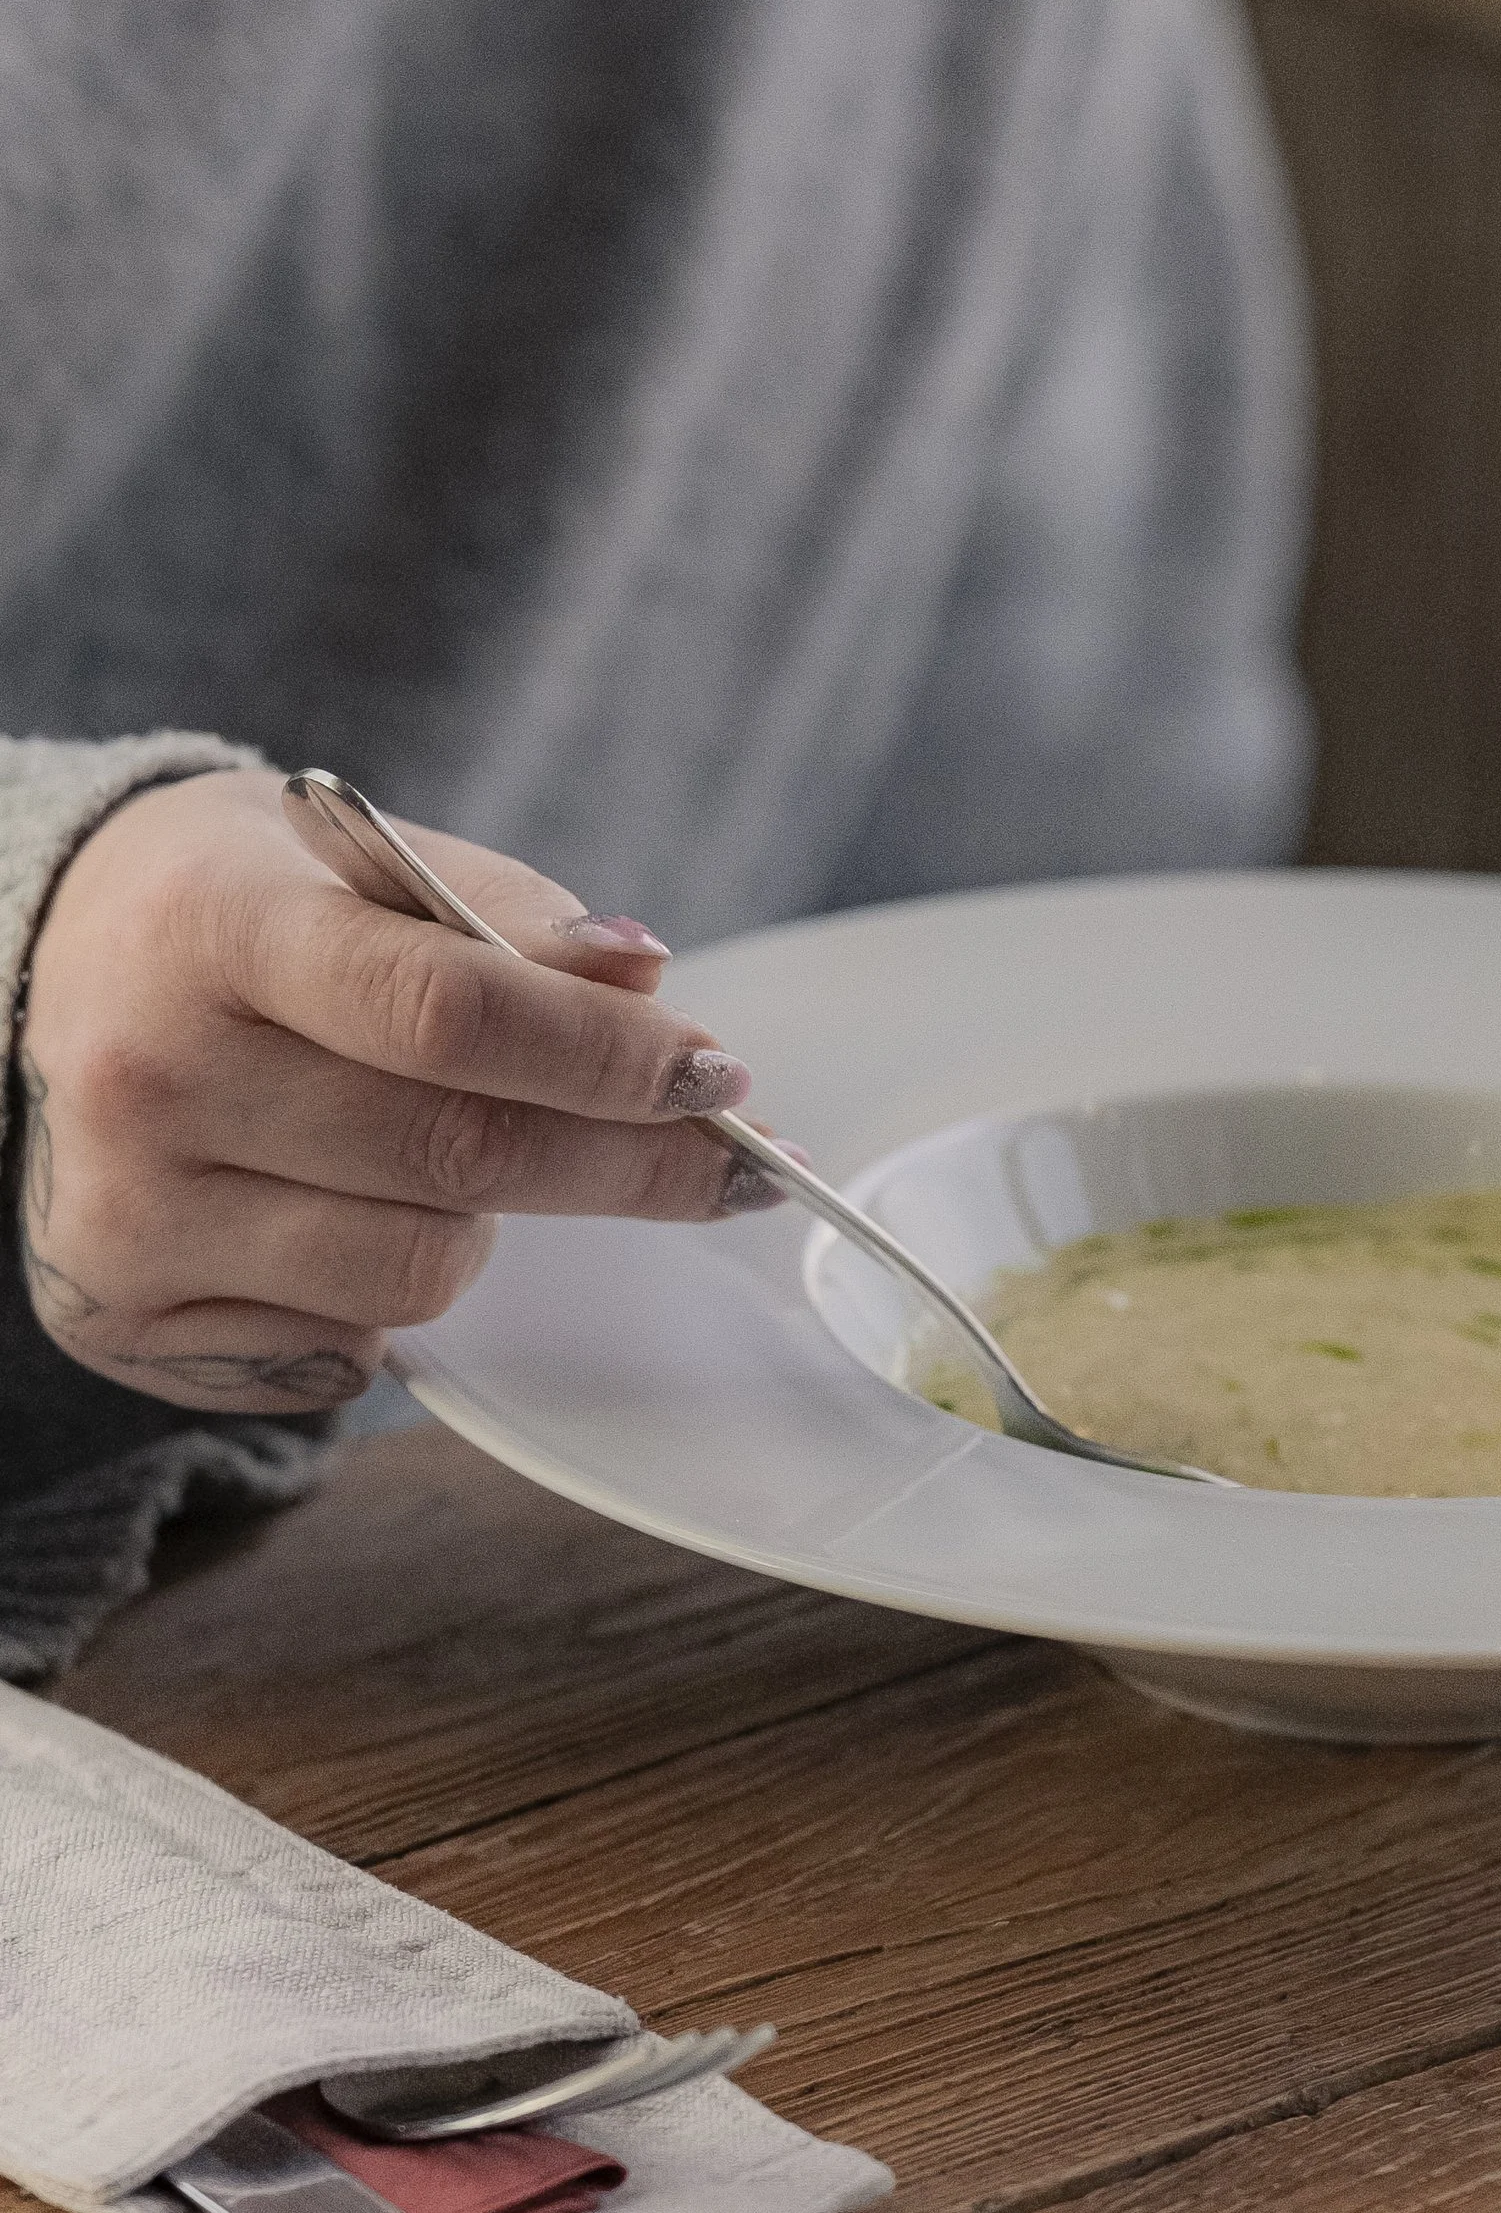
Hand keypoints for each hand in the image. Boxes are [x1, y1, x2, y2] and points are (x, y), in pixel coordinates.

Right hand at [15, 768, 775, 1410]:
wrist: (51, 964)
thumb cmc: (241, 915)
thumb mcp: (365, 864)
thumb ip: (509, 917)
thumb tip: (645, 981)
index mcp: (215, 929)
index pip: (448, 1011)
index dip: (608, 1057)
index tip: (719, 1075)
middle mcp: (148, 1075)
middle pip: (456, 1155)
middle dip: (625, 1161)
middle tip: (722, 1158)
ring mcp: (122, 1212)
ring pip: (417, 1271)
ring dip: (486, 1226)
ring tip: (446, 1159)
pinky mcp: (116, 1317)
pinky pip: (345, 1348)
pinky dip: (387, 1295)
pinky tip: (345, 1215)